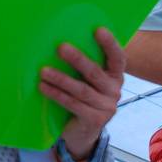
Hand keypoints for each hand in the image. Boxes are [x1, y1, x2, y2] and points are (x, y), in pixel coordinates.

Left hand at [41, 27, 125, 161]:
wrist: (82, 132)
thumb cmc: (82, 99)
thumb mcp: (87, 82)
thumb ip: (83, 67)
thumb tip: (61, 43)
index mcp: (115, 76)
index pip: (117, 58)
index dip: (109, 44)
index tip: (98, 29)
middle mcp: (115, 91)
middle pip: (95, 72)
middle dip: (77, 59)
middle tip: (60, 47)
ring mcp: (106, 107)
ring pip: (82, 90)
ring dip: (61, 79)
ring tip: (44, 71)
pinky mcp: (95, 120)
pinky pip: (74, 104)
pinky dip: (57, 95)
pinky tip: (44, 87)